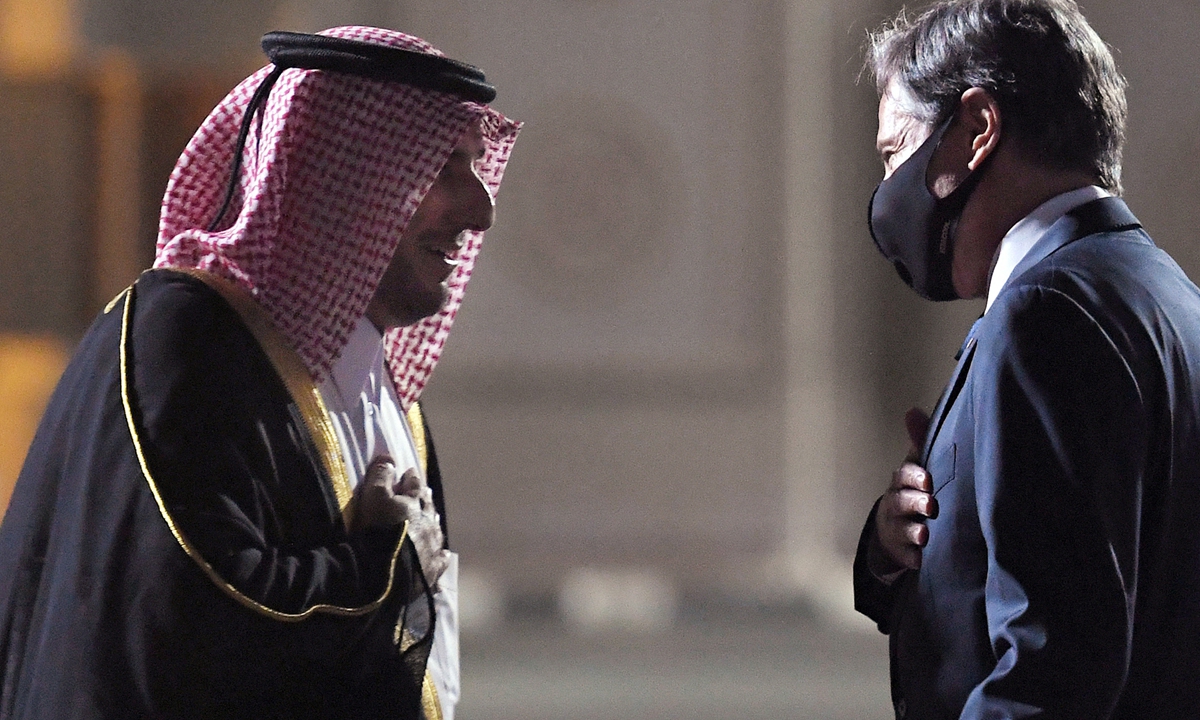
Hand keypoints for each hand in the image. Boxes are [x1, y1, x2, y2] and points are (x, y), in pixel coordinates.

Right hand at [351, 457, 449, 589]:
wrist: (388, 570)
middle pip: (428, 507)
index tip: (409, 473)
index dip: (411, 478)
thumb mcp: (373, 498)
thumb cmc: (378, 530)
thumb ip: (380, 477)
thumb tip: (389, 457)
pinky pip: (440, 559)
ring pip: (435, 530)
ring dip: (432, 522)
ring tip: (431, 518)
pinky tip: (444, 554)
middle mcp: (428, 523)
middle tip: (424, 493)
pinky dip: (441, 554)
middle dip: (425, 499)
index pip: (415, 486)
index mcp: (415, 504)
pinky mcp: (433, 569)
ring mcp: (433, 546)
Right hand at [872, 408, 938, 571]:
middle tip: (930, 506)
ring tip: (924, 536)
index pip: (903, 476)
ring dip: (913, 532)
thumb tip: (912, 411)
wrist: (894, 531)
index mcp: (901, 483)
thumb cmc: (913, 492)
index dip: (914, 477)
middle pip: (901, 502)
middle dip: (915, 503)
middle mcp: (896, 505)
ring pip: (903, 530)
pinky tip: (922, 560)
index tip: (928, 480)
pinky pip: (906, 557)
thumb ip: (918, 441)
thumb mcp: (915, 468)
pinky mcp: (903, 553)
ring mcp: (897, 530)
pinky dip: (913, 558)